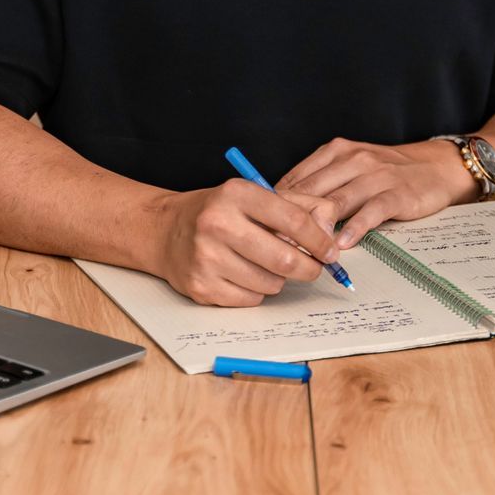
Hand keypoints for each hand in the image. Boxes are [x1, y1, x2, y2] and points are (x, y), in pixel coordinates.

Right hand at [151, 180, 340, 306]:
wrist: (164, 231)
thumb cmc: (217, 212)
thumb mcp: (255, 195)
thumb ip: (298, 206)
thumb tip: (330, 232)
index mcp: (237, 194)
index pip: (294, 220)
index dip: (320, 240)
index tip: (330, 252)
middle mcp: (218, 223)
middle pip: (285, 258)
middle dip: (308, 268)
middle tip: (313, 268)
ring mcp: (206, 257)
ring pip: (270, 283)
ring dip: (278, 279)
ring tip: (265, 264)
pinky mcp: (201, 286)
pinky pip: (251, 300)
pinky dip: (256, 292)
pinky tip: (244, 275)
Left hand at [276, 138, 478, 248]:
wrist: (436, 166)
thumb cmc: (388, 171)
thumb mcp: (351, 166)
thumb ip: (322, 182)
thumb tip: (283, 208)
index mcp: (336, 151)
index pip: (298, 177)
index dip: (276, 203)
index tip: (261, 225)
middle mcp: (353, 159)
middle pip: (312, 190)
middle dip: (289, 218)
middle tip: (270, 243)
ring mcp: (375, 176)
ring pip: (336, 202)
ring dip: (316, 227)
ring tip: (299, 249)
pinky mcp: (396, 194)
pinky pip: (370, 212)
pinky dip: (353, 229)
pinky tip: (341, 245)